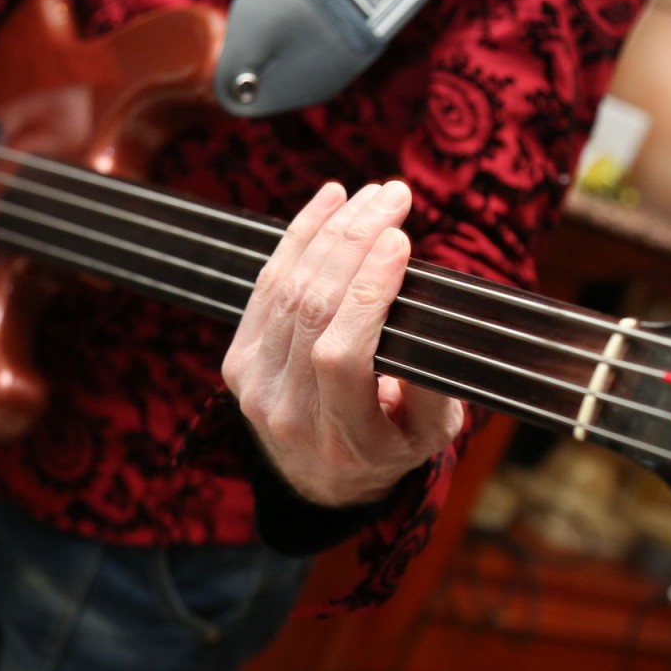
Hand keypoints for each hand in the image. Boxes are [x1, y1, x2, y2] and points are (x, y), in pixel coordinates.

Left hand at [223, 180, 465, 507]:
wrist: (324, 474)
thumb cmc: (392, 441)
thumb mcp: (431, 432)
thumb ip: (432, 388)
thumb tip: (430, 322)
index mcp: (344, 441)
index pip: (342, 355)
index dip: (365, 293)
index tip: (399, 240)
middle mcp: (289, 417)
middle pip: (312, 312)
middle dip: (353, 243)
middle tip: (394, 197)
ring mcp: (253, 388)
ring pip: (287, 290)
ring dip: (331, 232)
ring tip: (372, 196)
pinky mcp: (237, 362)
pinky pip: (266, 286)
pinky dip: (298, 238)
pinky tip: (329, 203)